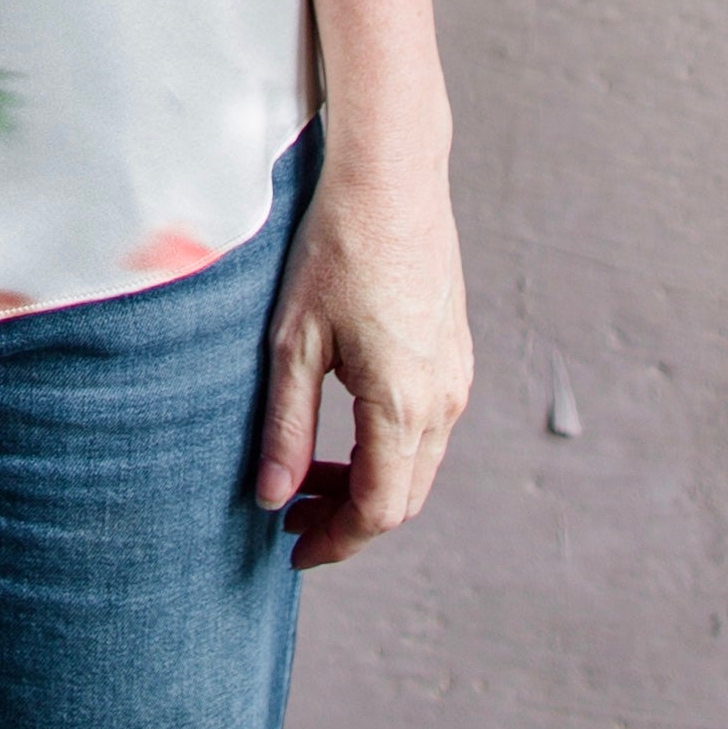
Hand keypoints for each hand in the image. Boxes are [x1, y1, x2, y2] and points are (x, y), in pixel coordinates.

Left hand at [253, 149, 471, 566]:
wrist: (392, 179)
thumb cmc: (335, 250)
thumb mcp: (294, 343)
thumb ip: (286, 428)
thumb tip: (271, 499)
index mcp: (403, 405)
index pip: (378, 511)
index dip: (336, 542)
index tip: (294, 549)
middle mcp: (443, 399)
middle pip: (404, 497)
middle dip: (349, 518)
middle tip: (292, 512)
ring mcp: (456, 375)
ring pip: (419, 464)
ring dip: (368, 481)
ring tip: (308, 471)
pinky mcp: (454, 352)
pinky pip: (429, 426)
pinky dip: (388, 447)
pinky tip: (343, 425)